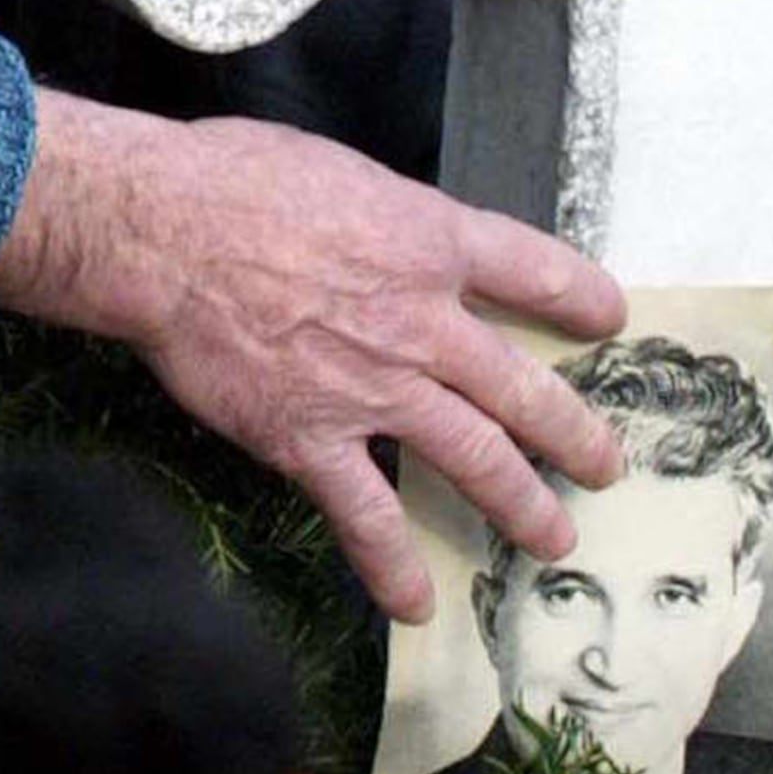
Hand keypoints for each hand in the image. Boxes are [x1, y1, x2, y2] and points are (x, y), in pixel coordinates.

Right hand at [0, 97, 624, 620]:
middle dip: (572, 431)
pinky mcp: (312, 440)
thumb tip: (396, 235)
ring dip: (521, 503)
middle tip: (603, 465)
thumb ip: (387, 217)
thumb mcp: (340, 171)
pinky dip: (395, 564)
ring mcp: (373, 389)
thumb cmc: (235, 179)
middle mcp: (421, 321)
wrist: (163, 232)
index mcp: (429, 240)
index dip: (581, 296)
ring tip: (554, 536)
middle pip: (522, 385)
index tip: (609, 317)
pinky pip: (368, 516)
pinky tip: (416, 602)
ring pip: (473, 457)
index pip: (535, 268)